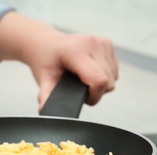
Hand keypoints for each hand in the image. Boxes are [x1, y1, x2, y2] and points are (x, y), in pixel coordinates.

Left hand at [0, 12, 117, 111]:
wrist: (47, 43)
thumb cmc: (45, 59)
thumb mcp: (43, 79)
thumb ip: (46, 95)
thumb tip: (45, 109)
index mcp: (76, 51)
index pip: (99, 80)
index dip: (93, 95)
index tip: (82, 97)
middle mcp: (92, 44)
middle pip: (108, 82)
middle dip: (95, 92)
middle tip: (77, 88)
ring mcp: (102, 42)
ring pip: (113, 77)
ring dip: (100, 84)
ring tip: (81, 79)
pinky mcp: (107, 44)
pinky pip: (114, 70)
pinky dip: (104, 75)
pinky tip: (88, 72)